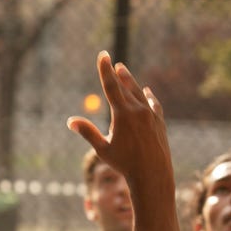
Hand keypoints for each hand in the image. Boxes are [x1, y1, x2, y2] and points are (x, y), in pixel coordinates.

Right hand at [67, 53, 172, 191]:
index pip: (111, 86)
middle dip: (117, 73)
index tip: (103, 54)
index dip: (105, 69)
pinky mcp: (159, 122)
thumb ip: (88, 132)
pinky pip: (153, 104)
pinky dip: (149, 96)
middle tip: (112, 61)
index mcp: (122, 114)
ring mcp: (151, 115)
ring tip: (123, 71)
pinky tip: (147, 91)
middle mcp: (138, 110)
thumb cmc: (125, 164)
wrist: (153, 175)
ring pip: (139, 93)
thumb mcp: (102, 149)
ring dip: (131, 81)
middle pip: (125, 86)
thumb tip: (70, 121)